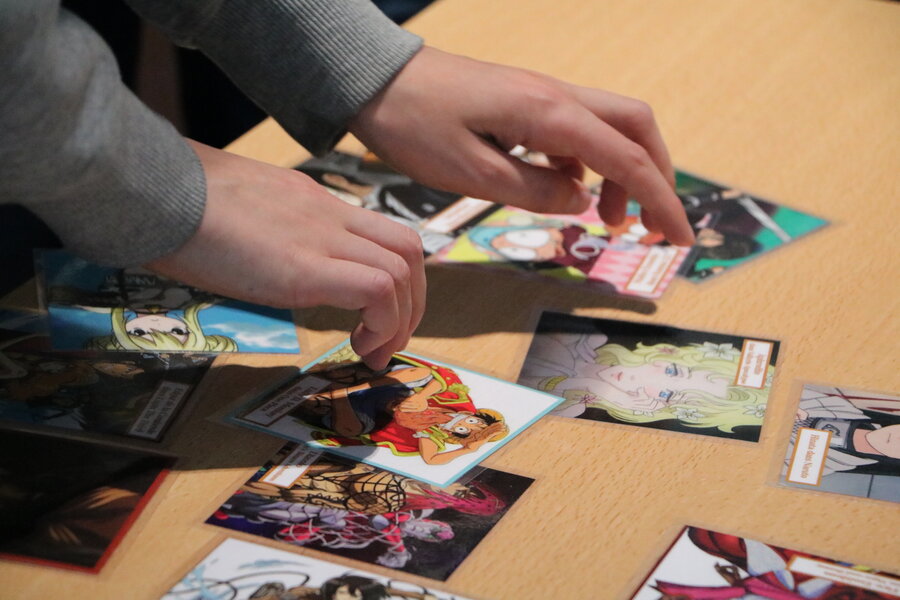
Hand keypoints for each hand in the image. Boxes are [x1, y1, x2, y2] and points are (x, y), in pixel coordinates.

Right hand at [147, 141, 424, 368]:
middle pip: (408, 249)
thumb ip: (271, 234)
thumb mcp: (240, 211)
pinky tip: (357, 344)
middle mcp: (327, 215)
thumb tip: (272, 266)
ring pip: (402, 268)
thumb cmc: (176, 201)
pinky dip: (382, 321)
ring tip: (372, 351)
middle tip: (389, 341)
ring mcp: (319, 237)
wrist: (152, 189)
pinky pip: (374, 288)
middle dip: (413, 301)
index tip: (378, 317)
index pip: (382, 233)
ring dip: (401, 319)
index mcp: (312, 202)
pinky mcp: (303, 267)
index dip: (398, 278)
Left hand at [350, 47, 694, 245]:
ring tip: (606, 219)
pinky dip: (586, 164)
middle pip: (635, 128)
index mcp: (548, 115)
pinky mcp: (524, 103)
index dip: (660, 201)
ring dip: (621, 172)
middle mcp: (555, 97)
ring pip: (608, 127)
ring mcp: (541, 95)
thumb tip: (582, 202)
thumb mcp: (472, 174)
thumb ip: (534, 192)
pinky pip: (574, 132)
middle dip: (656, 177)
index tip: (680, 239)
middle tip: (653, 227)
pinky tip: (564, 191)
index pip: (626, 159)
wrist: (374, 79)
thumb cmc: (414, 124)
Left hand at [462, 421, 507, 448]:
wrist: (467, 447)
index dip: (494, 425)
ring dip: (498, 429)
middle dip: (498, 427)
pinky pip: (490, 435)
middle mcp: (484, 435)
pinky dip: (495, 433)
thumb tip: (474, 429)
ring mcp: (484, 437)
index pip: (489, 429)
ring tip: (504, 428)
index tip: (498, 423)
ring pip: (492, 432)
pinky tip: (499, 431)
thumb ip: (474, 432)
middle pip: (492, 430)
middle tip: (504, 424)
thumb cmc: (468, 442)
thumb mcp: (472, 434)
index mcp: (482, 434)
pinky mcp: (484, 440)